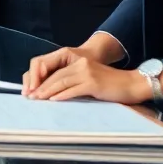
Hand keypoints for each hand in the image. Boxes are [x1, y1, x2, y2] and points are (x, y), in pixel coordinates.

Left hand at [23, 47, 148, 102]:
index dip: (41, 79)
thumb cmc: (111, 85)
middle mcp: (81, 64)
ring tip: (37, 99)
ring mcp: (87, 73)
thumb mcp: (90, 80)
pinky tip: (53, 100)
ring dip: (47, 91)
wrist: (132, 84)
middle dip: (41, 86)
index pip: (54, 70)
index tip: (31, 90)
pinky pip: (74, 89)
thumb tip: (54, 93)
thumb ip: (74, 82)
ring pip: (62, 82)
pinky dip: (62, 95)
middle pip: (56, 76)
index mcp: (78, 62)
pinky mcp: (94, 83)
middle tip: (29, 97)